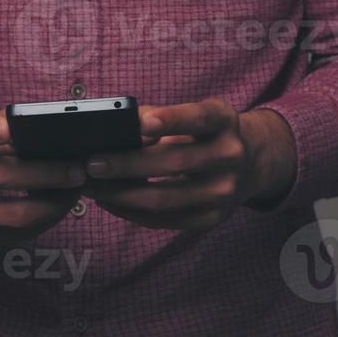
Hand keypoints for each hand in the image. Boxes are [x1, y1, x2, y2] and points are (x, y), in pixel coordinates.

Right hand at [0, 109, 86, 246]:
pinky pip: (16, 234)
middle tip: (78, 170)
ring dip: (53, 203)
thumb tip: (54, 129)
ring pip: (12, 214)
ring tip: (74, 190)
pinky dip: (45, 220)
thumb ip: (8, 125)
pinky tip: (59, 205)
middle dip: (46, 174)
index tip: (6, 129)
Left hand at [80, 98, 293, 230]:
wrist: (246, 165)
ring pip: (165, 198)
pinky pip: (165, 220)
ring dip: (122, 194)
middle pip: (174, 162)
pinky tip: (110, 201)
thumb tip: (113, 131)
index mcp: (224, 120)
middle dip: (127, 164)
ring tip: (92, 187)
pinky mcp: (213, 218)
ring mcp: (225, 191)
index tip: (142, 121)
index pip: (199, 118)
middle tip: (91, 164)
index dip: (172, 119)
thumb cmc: (203, 135)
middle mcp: (231, 155)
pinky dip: (132, 212)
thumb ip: (156, 118)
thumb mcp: (192, 116)